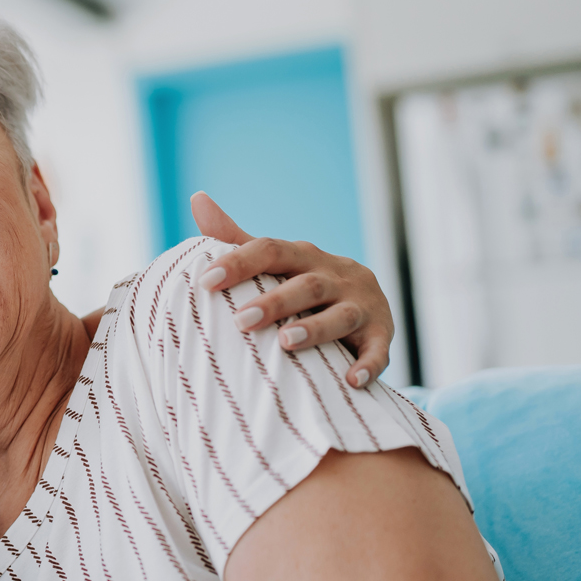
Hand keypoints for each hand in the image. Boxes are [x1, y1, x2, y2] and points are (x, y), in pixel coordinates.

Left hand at [190, 192, 390, 388]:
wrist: (367, 306)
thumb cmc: (306, 285)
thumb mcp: (276, 261)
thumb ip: (236, 237)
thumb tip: (197, 199)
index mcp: (305, 257)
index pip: (270, 250)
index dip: (239, 263)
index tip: (206, 281)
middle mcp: (336, 276)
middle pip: (306, 284)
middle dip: (274, 302)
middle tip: (240, 321)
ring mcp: (362, 304)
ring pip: (341, 315)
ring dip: (315, 328)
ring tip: (285, 343)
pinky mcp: (382, 334)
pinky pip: (379, 350)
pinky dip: (368, 364)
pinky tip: (351, 381)